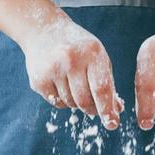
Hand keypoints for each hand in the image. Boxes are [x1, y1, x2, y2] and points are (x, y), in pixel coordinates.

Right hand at [20, 14, 122, 128]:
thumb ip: (107, 83)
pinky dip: (63, 100)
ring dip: (76, 103)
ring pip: (70, 103)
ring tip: (75, 85)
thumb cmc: (78, 47)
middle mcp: (71, 60)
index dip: (107, 110)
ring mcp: (52, 69)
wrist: (44, 30)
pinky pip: (56, 103)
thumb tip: (115, 111)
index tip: (112, 124)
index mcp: (92, 53)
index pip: (101, 89)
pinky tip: (61, 83)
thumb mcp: (97, 57)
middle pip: (84, 101)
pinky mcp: (38, 80)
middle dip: (92, 109)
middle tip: (94, 109)